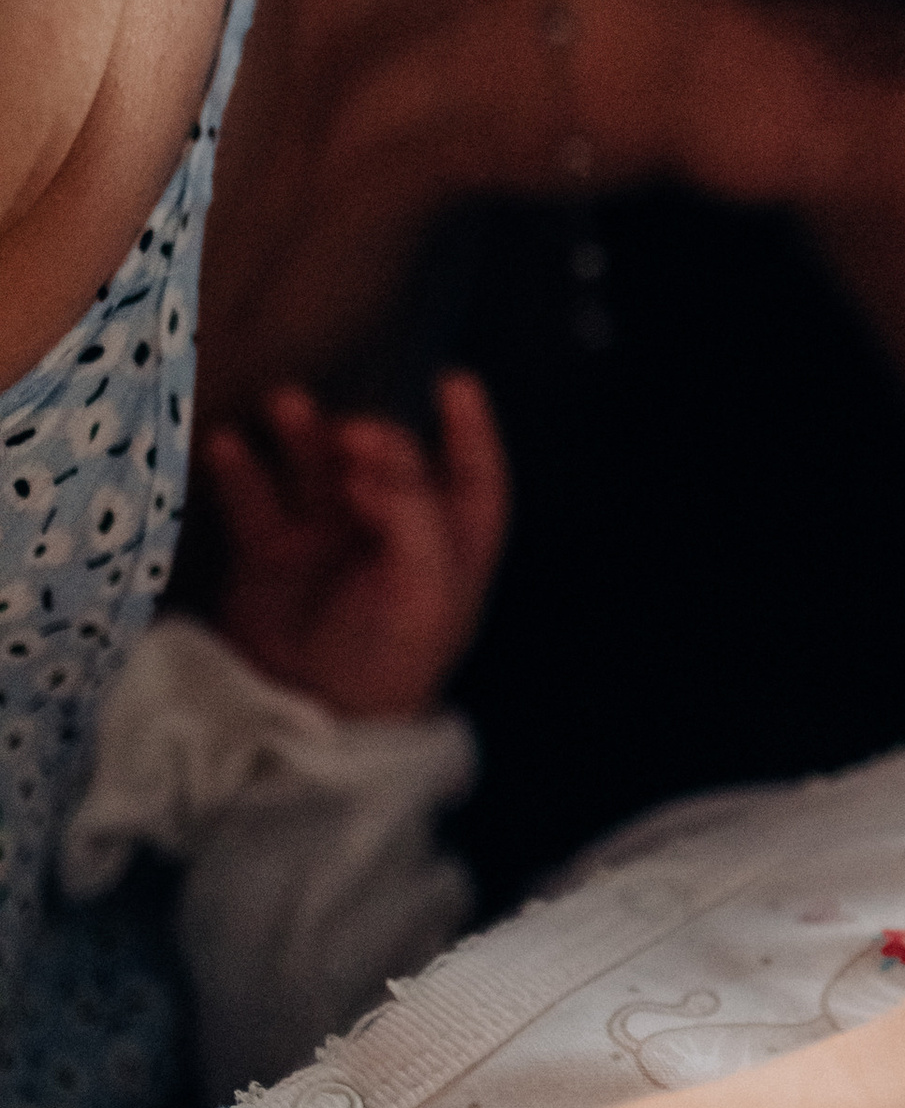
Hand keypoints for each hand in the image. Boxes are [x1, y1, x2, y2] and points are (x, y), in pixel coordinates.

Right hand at [199, 372, 510, 722]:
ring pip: (318, 471)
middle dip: (372, 438)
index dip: (470, 431)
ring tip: (285, 404)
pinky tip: (228, 444)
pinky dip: (242, 470)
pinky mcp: (271, 559)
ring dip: (304, 434)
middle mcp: (391, 539)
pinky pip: (257, 501)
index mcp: (450, 551)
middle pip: (387, 465)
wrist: (312, 726)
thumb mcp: (426, 592)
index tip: (455, 381)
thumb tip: (378, 448)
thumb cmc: (390, 663)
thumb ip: (414, 511)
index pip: (473, 479)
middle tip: (349, 431)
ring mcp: (327, 545)